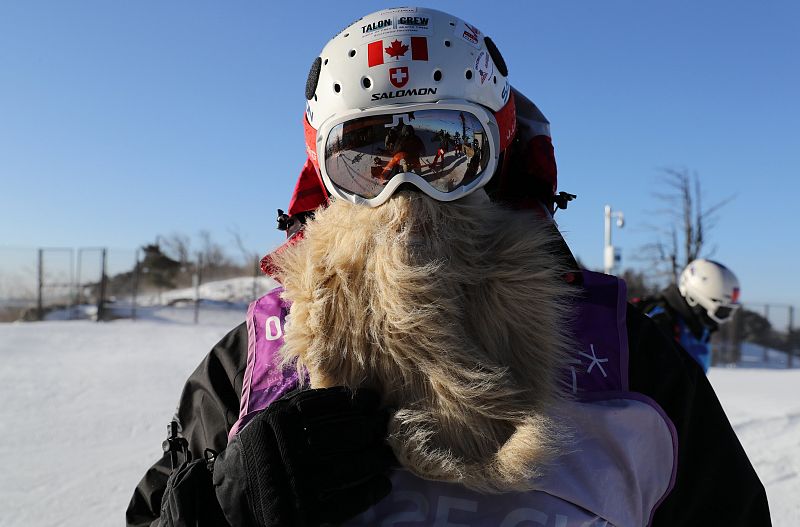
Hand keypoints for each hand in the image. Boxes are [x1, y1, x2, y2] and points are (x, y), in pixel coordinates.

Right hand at [214, 387, 394, 526]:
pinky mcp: (301, 512)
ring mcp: (294, 481)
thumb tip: (354, 396)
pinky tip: (383, 484)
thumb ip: (304, 406)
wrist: (229, 498)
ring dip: (374, 460)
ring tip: (389, 455)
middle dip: (370, 429)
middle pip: (341, 435)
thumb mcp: (272, 419)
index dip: (355, 402)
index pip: (326, 406)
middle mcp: (286, 448)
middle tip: (388, 427)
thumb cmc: (260, 450)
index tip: (374, 401)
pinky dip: (367, 493)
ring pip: (346, 468)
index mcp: (279, 421)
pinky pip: (343, 502)